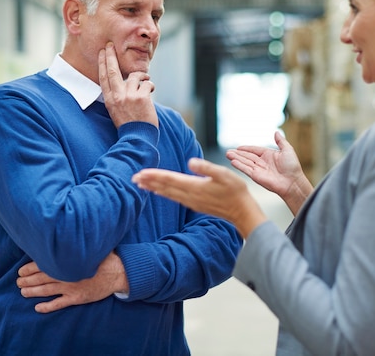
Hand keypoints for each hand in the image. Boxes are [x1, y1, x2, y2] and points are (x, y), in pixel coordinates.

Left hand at [17, 252, 128, 312]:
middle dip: (27, 280)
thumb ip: (74, 244)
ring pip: (46, 291)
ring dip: (32, 292)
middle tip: (17, 281)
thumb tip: (63, 235)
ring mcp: (71, 288)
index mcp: (68, 261)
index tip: (21, 270)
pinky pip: (58, 304)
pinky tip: (37, 308)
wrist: (119, 272)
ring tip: (22, 292)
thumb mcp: (89, 246)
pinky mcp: (77, 298)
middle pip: (41, 278)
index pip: (43, 264)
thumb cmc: (105, 257)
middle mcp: (66, 275)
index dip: (30, 268)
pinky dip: (47, 306)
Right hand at [99, 42, 157, 127]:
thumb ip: (116, 96)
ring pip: (134, 76)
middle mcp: (117, 96)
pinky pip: (147, 84)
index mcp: (109, 100)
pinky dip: (150, 85)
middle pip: (112, 71)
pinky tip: (151, 90)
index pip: (103, 77)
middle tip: (110, 45)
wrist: (137, 137)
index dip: (103, 63)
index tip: (103, 52)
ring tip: (145, 80)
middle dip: (111, 56)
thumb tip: (122, 82)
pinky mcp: (142, 97)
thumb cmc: (128, 124)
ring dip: (142, 76)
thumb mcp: (116, 110)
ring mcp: (129, 96)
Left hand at [133, 158, 266, 237]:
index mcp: (194, 186)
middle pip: (165, 187)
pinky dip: (163, 193)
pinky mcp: (195, 204)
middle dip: (149, 182)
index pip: (170, 179)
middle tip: (132, 178)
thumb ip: (207, 168)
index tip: (140, 173)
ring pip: (168, 193)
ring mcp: (192, 201)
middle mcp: (190, 195)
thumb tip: (191, 161)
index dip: (154, 175)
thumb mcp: (224, 175)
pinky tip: (159, 192)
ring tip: (140, 184)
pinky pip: (174, 198)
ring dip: (153, 188)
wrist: (242, 212)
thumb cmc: (236, 191)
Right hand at [226, 131, 312, 214]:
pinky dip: (239, 166)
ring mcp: (258, 170)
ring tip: (227, 154)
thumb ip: (281, 141)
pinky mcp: (256, 176)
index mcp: (269, 155)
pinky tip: (233, 162)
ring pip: (245, 162)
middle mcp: (262, 162)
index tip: (238, 147)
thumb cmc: (292, 167)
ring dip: (236, 158)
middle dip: (238, 153)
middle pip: (247, 156)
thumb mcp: (287, 150)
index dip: (246, 148)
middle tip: (228, 151)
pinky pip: (246, 169)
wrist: (292, 182)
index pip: (255, 150)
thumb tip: (276, 132)